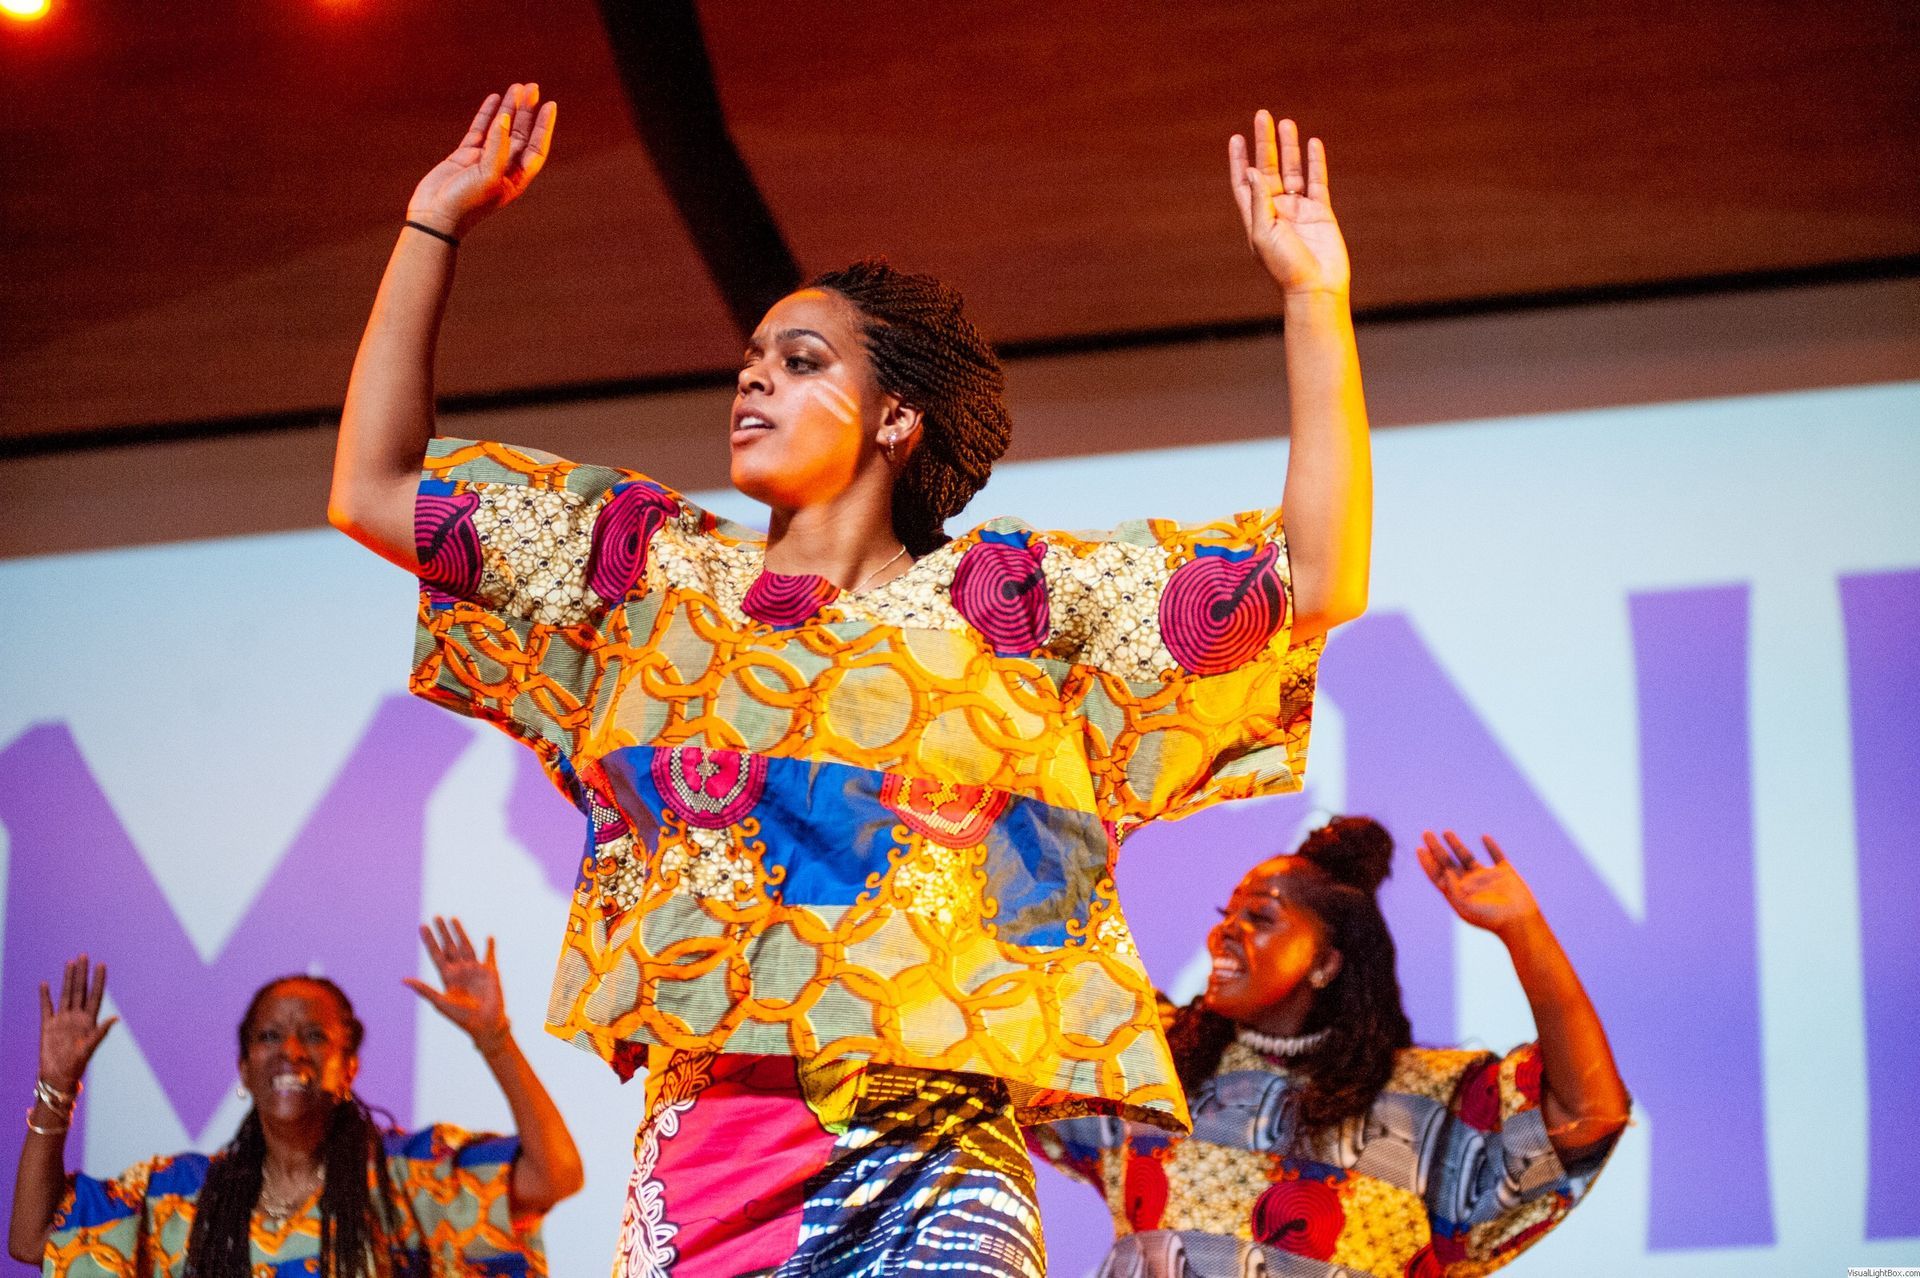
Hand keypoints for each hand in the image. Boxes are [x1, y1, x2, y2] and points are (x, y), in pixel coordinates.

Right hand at [39, 956, 116, 1092]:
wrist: (57, 1076)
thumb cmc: (77, 1065)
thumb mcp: (90, 1047)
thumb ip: (101, 1032)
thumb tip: (116, 1018)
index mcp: (89, 1020)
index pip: (95, 994)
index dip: (99, 980)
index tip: (102, 964)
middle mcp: (76, 1017)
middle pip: (80, 989)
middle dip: (82, 973)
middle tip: (84, 955)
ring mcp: (62, 1020)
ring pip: (65, 994)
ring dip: (67, 979)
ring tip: (70, 963)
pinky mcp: (47, 1026)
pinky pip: (46, 1007)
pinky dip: (45, 996)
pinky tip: (45, 984)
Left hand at [405, 917, 511, 1051]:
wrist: (485, 1025)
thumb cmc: (461, 1017)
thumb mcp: (440, 1002)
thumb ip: (424, 989)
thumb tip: (403, 980)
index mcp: (447, 977)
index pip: (436, 954)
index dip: (429, 940)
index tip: (422, 926)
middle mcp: (460, 971)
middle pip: (450, 946)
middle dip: (443, 932)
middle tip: (436, 916)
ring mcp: (475, 970)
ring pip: (466, 946)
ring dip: (460, 933)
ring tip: (453, 919)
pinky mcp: (491, 973)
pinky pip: (490, 956)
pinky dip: (490, 947)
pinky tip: (489, 937)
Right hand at [407, 83, 556, 238]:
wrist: (435, 216)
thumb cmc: (466, 203)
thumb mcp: (488, 176)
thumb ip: (498, 147)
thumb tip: (505, 118)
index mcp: (516, 179)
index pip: (536, 148)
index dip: (544, 127)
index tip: (550, 105)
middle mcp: (503, 169)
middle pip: (521, 134)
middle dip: (528, 111)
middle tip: (533, 87)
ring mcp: (483, 161)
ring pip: (501, 129)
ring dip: (510, 108)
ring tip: (517, 87)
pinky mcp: (464, 156)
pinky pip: (480, 130)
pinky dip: (487, 114)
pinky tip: (494, 98)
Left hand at [1228, 111, 1350, 297]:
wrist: (1316, 287)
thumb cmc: (1285, 266)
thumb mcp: (1263, 233)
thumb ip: (1259, 201)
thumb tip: (1253, 170)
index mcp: (1256, 217)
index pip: (1244, 182)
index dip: (1239, 160)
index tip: (1236, 138)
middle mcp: (1276, 211)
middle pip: (1268, 168)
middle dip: (1264, 143)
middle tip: (1263, 115)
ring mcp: (1299, 210)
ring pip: (1292, 171)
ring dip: (1289, 147)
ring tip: (1286, 123)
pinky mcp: (1321, 212)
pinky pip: (1317, 182)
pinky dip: (1315, 162)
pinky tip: (1312, 143)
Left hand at [1416, 831, 1543, 938]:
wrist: (1519, 922)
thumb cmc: (1490, 918)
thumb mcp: (1465, 905)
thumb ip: (1452, 888)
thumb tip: (1444, 871)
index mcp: (1458, 893)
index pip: (1438, 876)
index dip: (1428, 863)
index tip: (1420, 849)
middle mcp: (1470, 884)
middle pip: (1449, 863)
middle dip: (1437, 848)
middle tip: (1426, 833)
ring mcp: (1487, 878)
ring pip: (1468, 856)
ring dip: (1456, 844)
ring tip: (1446, 831)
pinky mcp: (1505, 873)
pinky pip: (1497, 856)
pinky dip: (1491, 847)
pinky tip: (1484, 837)